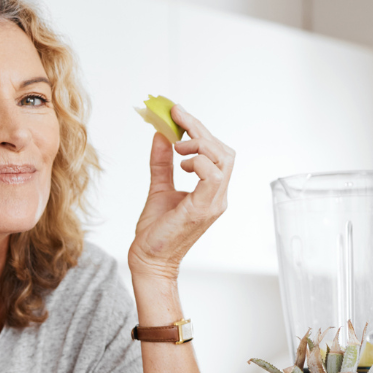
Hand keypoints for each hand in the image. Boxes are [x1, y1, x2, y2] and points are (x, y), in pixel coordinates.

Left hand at [128, 105, 233, 281]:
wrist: (149, 260)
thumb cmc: (156, 231)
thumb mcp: (159, 188)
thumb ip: (162, 163)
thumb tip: (160, 135)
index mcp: (211, 191)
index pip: (217, 152)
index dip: (199, 129)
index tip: (178, 112)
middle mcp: (218, 196)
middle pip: (223, 151)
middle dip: (200, 130)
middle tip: (176, 118)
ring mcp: (214, 203)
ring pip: (222, 160)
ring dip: (199, 145)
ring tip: (177, 148)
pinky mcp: (203, 209)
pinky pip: (212, 176)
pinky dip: (197, 162)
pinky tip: (181, 164)